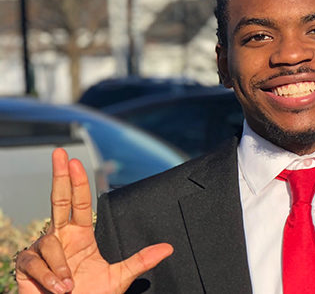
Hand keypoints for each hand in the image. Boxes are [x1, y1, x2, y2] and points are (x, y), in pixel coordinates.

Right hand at [14, 148, 172, 292]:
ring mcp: (43, 251)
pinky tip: (57, 288)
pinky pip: (35, 262)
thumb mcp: (119, 278)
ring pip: (50, 243)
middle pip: (58, 200)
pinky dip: (48, 276)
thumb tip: (168, 248)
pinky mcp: (27, 266)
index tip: (76, 162)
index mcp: (82, 237)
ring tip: (69, 286)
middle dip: (59, 176)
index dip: (78, 182)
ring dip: (61, 266)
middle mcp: (61, 238)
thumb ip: (141, 260)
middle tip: (60, 153)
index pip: (80, 203)